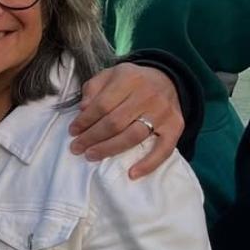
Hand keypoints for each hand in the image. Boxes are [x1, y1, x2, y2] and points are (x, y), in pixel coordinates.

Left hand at [69, 62, 182, 178]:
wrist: (167, 79)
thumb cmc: (131, 81)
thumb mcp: (109, 75)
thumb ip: (93, 89)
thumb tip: (83, 109)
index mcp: (128, 79)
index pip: (102, 105)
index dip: (84, 120)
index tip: (73, 131)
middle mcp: (147, 95)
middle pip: (115, 122)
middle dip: (92, 137)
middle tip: (77, 148)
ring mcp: (163, 112)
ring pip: (133, 136)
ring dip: (110, 149)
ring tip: (92, 155)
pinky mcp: (176, 127)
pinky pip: (164, 149)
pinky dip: (149, 163)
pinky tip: (132, 174)